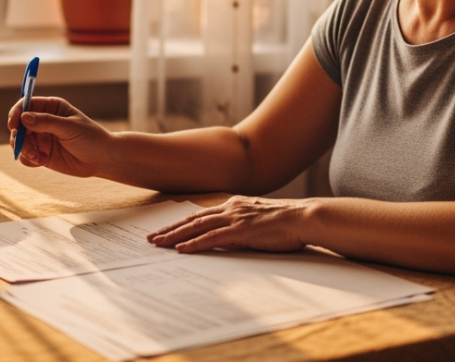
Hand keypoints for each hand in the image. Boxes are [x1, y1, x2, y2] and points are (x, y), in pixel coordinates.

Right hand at [8, 96, 112, 176]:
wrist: (101, 159)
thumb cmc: (90, 138)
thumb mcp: (70, 127)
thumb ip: (47, 122)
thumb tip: (24, 117)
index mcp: (51, 107)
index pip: (26, 105)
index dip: (16, 113)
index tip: (13, 124)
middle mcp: (43, 121)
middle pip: (18, 125)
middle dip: (18, 136)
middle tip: (27, 147)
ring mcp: (41, 137)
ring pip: (19, 141)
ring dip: (24, 150)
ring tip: (38, 157)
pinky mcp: (41, 154)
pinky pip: (25, 156)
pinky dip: (29, 159)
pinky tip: (43, 162)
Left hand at [146, 196, 312, 252]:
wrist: (304, 218)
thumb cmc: (287, 222)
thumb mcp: (260, 220)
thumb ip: (243, 224)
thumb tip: (231, 235)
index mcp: (235, 205)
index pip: (201, 215)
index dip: (182, 223)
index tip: (166, 230)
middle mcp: (231, 208)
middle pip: (193, 220)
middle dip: (170, 229)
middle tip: (151, 238)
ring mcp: (235, 219)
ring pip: (196, 228)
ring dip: (174, 236)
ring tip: (157, 244)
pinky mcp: (241, 231)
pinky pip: (211, 239)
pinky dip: (193, 244)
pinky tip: (181, 249)